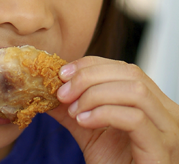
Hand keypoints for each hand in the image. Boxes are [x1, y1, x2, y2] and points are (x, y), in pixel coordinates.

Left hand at [48, 56, 178, 163]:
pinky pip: (135, 118)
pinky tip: (84, 122)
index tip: (63, 74)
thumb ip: (71, 108)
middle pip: (129, 73)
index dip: (90, 65)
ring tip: (74, 111)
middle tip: (63, 93)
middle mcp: (165, 111)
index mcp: (150, 102)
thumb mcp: (88, 130)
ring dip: (95, 95)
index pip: (123, 68)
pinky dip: (103, 114)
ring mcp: (168, 128)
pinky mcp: (162, 148)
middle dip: (88, 78)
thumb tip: (47, 90)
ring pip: (134, 91)